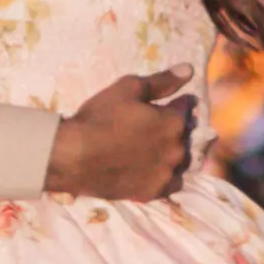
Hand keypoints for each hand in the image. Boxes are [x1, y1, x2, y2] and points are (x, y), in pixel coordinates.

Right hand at [47, 72, 197, 201]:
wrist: (74, 158)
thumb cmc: (100, 118)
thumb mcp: (128, 88)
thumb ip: (161, 81)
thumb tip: (189, 70)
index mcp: (174, 122)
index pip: (186, 107)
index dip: (177, 102)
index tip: (166, 103)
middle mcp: (176, 150)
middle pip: (183, 135)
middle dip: (173, 128)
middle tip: (153, 126)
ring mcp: (165, 174)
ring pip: (178, 160)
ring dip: (170, 152)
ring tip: (151, 148)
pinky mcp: (153, 192)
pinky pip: (169, 182)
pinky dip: (163, 174)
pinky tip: (148, 168)